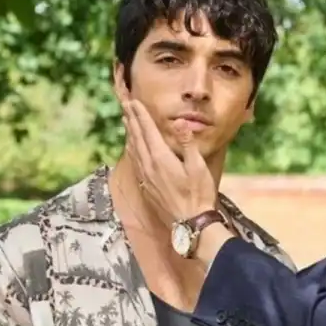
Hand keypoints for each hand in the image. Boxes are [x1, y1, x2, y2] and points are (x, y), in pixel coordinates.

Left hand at [114, 64, 217, 224]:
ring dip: (129, 134)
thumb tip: (179, 123)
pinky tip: (132, 150)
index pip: (148, 131)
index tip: (133, 102)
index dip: (140, 115)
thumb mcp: (198, 167)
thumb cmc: (198, 195)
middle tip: (126, 106)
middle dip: (132, 120)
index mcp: (161, 158)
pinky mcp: (148, 188)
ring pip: (134, 150)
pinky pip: (135, 163)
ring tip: (126, 122)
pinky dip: (132, 151)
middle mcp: (149, 166)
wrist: (191, 224)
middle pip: (137, 138)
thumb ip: (187, 144)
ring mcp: (147, 178)